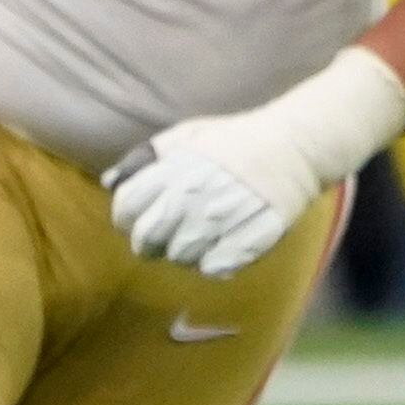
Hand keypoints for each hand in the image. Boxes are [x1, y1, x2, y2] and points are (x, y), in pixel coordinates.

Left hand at [106, 124, 291, 277]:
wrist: (294, 147)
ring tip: (206, 233)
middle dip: (152, 242)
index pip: (125, 209)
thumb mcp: (187, 135)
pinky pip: (212, 268)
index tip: (144, 216)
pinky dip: (216, 261)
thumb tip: (110, 183)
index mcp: (171, 171)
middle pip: (146, 242)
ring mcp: (217, 223)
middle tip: (171, 234)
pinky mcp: (244, 243)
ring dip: (187, 251)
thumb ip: (145, 159)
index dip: (129, 217)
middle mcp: (189, 198)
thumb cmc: (236, 140)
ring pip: (179, 258)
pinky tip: (227, 244)